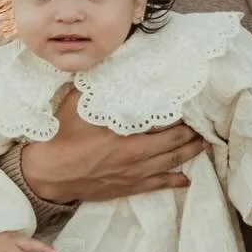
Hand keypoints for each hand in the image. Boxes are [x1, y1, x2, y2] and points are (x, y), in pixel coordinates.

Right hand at [21, 88, 206, 202]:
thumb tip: (107, 64)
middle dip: (191, 133)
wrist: (49, 174)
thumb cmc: (62, 137)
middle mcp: (136, 155)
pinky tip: (186, 180)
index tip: (189, 105)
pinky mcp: (129, 188)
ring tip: (202, 144)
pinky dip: (175, 181)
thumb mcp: (76, 104)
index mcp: (126, 134)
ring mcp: (134, 174)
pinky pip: (158, 185)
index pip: (162, 123)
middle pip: (174, 143)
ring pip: (171, 163)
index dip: (179, 115)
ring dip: (189, 153)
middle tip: (202, 124)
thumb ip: (95, 86)